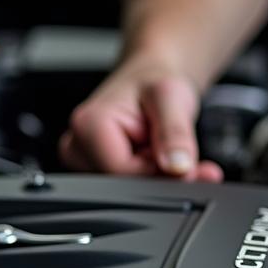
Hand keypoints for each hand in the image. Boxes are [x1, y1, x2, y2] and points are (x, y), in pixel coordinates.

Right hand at [59, 58, 222, 181]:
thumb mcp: (172, 97)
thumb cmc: (155, 82)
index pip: (123, 172)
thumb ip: (175, 133)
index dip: (159, 172)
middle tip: (189, 159)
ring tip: (173, 153)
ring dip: (163, 178)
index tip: (185, 162)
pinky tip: (168, 162)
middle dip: (163, 178)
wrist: (151, 79)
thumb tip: (178, 166)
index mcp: (88, 126)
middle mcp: (78, 146)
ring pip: (131, 188)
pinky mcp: (98, 170)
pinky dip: (158, 178)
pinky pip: (132, 186)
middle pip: (125, 184)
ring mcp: (85, 161)